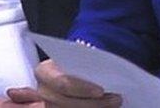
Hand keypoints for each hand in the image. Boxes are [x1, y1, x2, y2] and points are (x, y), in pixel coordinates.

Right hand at [5, 60, 121, 106]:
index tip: (101, 91)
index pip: (63, 83)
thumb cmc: (75, 61)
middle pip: (68, 102)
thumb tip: (107, 72)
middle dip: (94, 103)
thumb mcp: (78, 57)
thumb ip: (87, 64)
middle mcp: (43, 91)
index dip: (83, 89)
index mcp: (44, 72)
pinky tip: (105, 107)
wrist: (69, 68)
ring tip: (114, 103)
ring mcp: (48, 105)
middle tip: (116, 99)